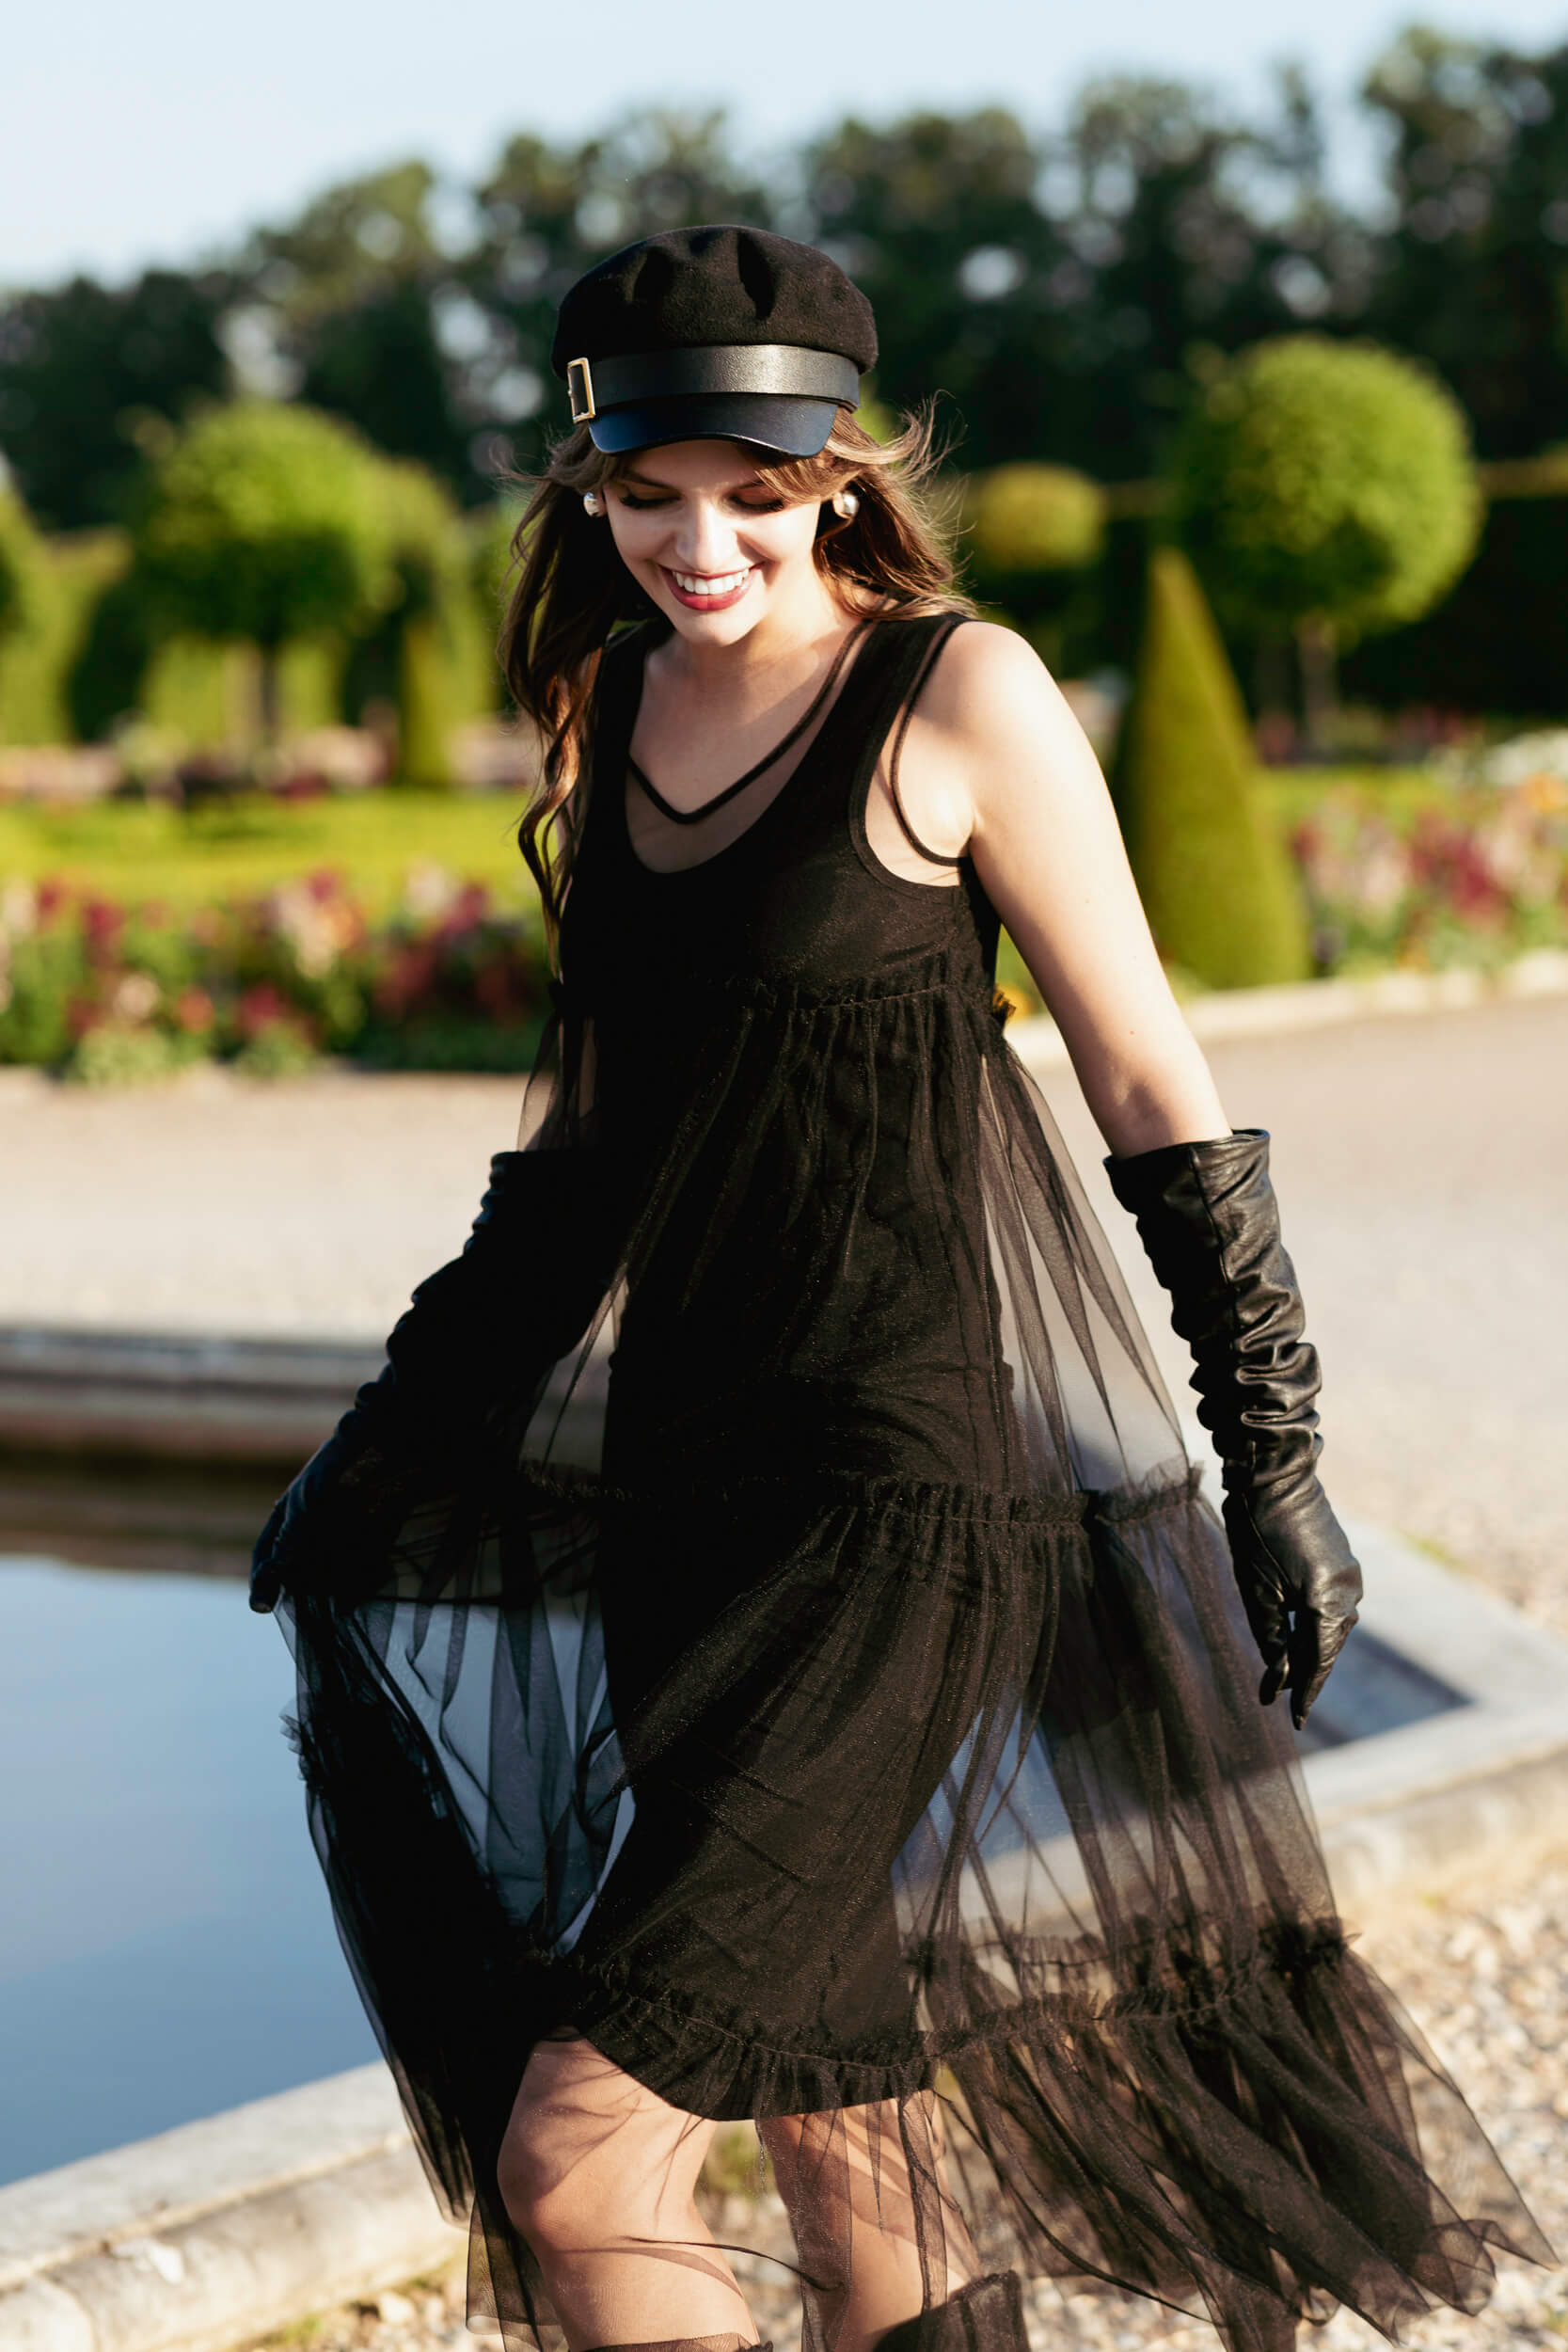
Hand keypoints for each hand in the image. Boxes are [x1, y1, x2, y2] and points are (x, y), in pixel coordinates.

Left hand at [1220, 1479, 1361, 1729]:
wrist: (1273, 1474)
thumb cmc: (1257, 1530)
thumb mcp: (1255, 1590)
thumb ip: (1270, 1636)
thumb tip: (1280, 1675)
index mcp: (1327, 1602)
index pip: (1318, 1661)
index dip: (1305, 1692)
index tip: (1295, 1721)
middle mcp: (1348, 1592)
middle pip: (1327, 1647)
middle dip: (1304, 1673)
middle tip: (1278, 1698)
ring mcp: (1349, 1575)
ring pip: (1330, 1627)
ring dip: (1308, 1648)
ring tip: (1283, 1672)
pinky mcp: (1341, 1563)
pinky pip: (1331, 1605)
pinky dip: (1314, 1624)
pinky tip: (1296, 1635)